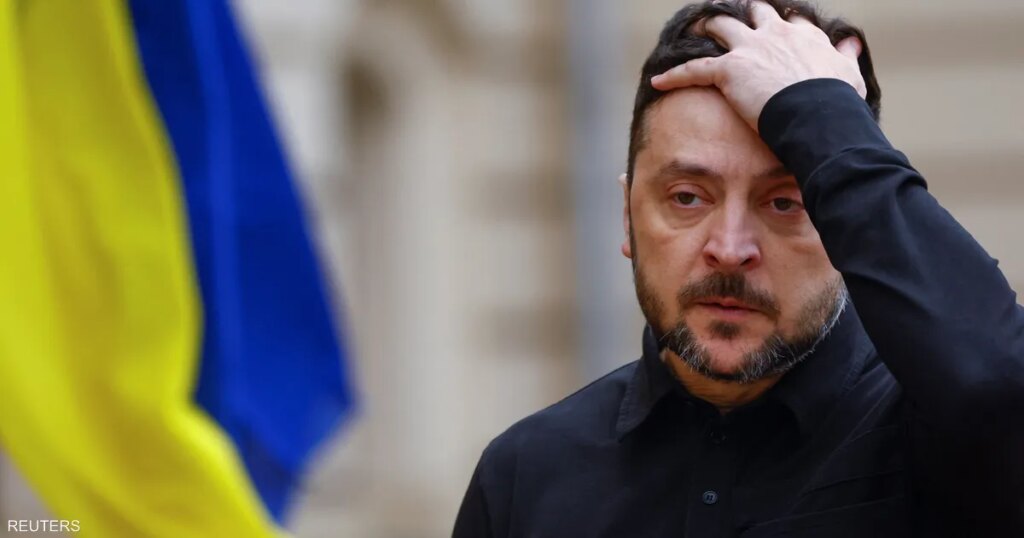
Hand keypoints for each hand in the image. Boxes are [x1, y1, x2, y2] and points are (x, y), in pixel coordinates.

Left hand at [650, 1, 865, 131]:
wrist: (818, 114)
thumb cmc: (837, 101)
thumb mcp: (848, 74)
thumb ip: (845, 57)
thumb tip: (850, 43)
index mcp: (802, 36)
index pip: (787, 19)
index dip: (778, 21)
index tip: (773, 24)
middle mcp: (774, 34)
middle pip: (752, 12)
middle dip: (739, 13)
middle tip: (727, 17)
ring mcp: (749, 49)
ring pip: (720, 26)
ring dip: (705, 27)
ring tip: (691, 31)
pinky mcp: (729, 69)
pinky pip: (693, 69)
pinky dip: (673, 76)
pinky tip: (658, 81)